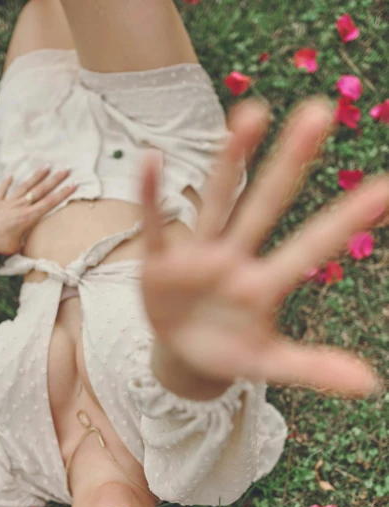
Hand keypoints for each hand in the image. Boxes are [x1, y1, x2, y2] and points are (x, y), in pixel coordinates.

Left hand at [0, 166, 76, 255]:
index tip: (74, 184)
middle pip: (41, 190)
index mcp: (29, 217)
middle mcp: (21, 205)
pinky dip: (7, 183)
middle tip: (66, 169)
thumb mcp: (16, 248)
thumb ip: (23, 244)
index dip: (63, 193)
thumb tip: (26, 248)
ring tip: (47, 166)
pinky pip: (2, 191)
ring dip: (37, 176)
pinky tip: (12, 176)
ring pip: (25, 186)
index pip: (50, 202)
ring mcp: (8, 202)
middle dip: (55, 179)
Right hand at [140, 96, 388, 397]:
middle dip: (290, 164)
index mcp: (265, 285)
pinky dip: (151, 198)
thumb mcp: (268, 364)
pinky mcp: (161, 262)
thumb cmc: (230, 352)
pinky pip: (155, 227)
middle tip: (320, 111)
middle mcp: (237, 258)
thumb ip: (312, 367)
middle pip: (267, 205)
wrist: (182, 353)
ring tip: (250, 115)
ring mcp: (199, 255)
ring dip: (230, 161)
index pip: (311, 247)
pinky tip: (151, 161)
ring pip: (218, 202)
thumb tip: (370, 385)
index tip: (386, 187)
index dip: (345, 220)